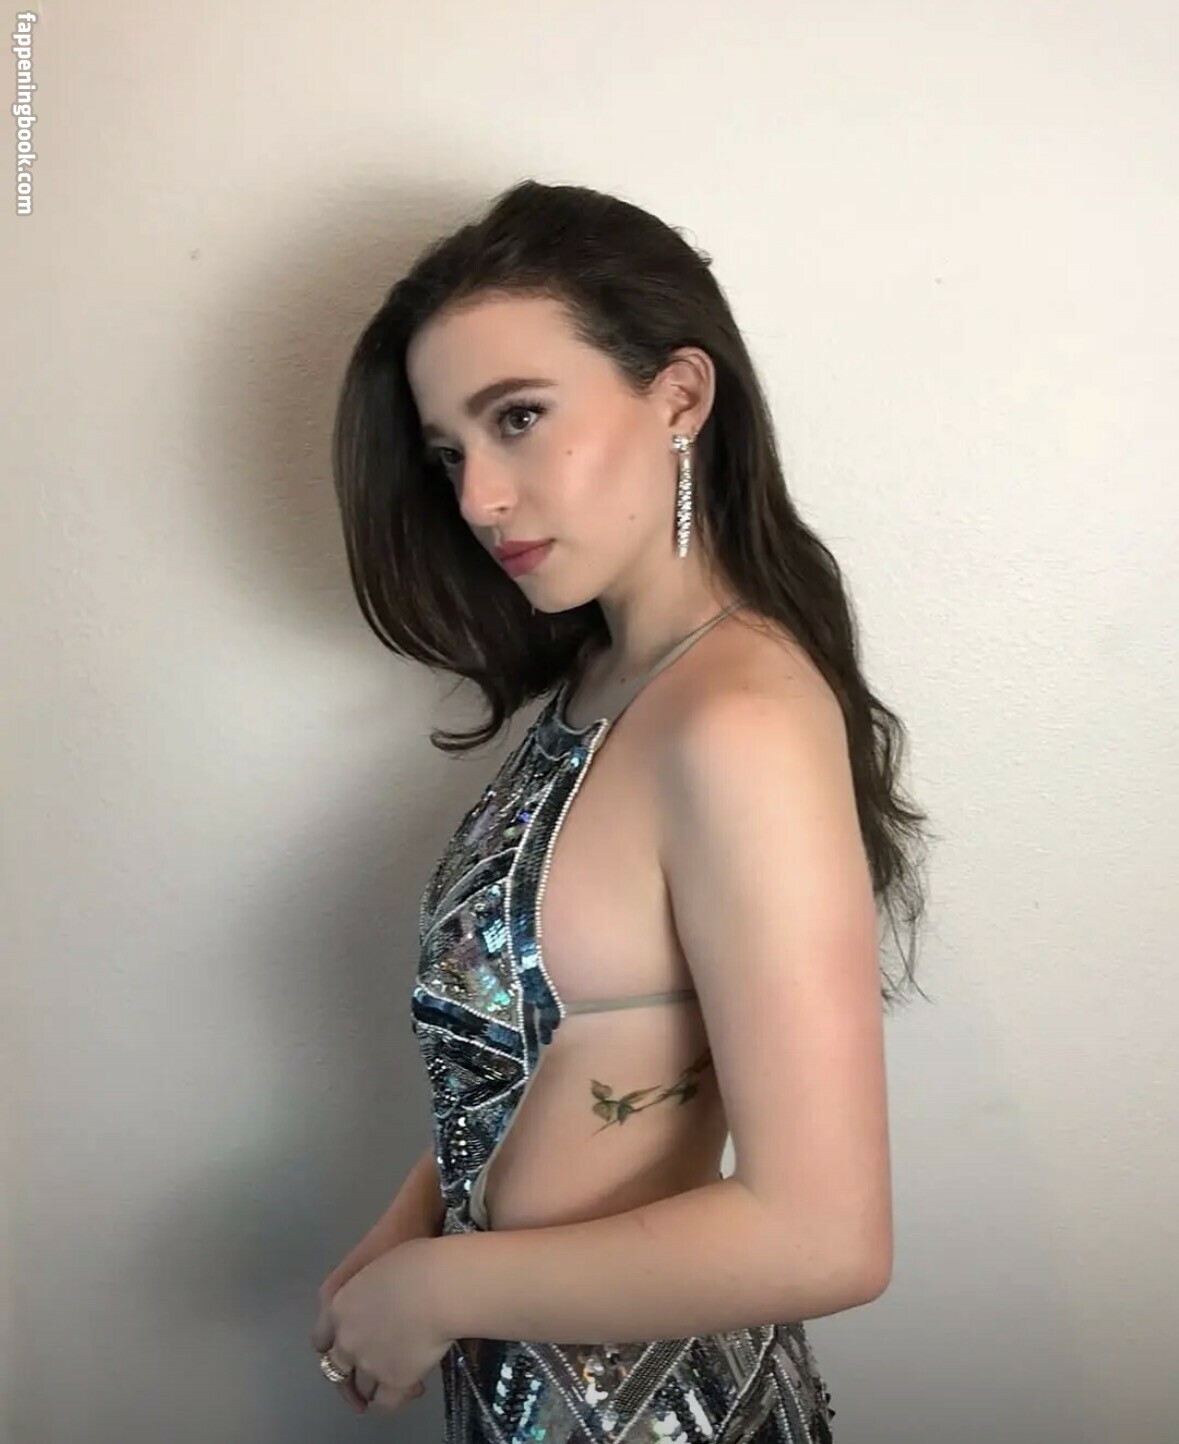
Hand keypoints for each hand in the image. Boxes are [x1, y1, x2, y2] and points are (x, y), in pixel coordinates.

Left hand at [311, 1238, 453, 1414]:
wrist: (439, 1282)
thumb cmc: (416, 1257)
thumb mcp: (377, 1267)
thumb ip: (367, 1292)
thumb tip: (381, 1303)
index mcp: (337, 1306)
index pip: (322, 1339)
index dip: (334, 1346)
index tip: (346, 1349)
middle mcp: (345, 1338)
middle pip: (337, 1369)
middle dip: (349, 1376)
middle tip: (367, 1374)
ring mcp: (368, 1361)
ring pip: (362, 1388)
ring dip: (373, 1388)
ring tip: (393, 1380)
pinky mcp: (393, 1379)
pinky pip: (386, 1401)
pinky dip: (393, 1398)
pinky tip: (410, 1388)